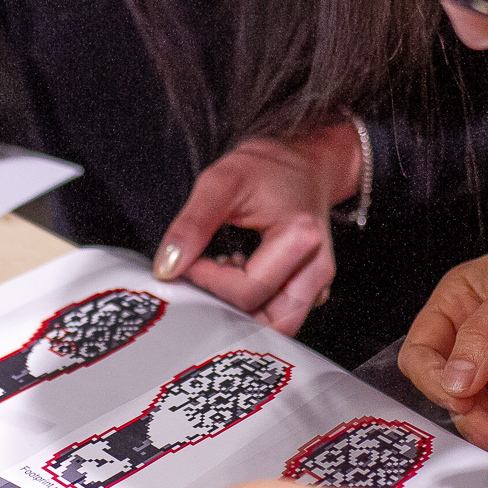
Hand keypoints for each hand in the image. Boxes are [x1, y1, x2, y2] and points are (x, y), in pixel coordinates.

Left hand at [153, 124, 360, 334]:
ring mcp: (320, 280)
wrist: (301, 161)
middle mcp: (318, 265)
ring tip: (226, 272)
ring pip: (279, 326)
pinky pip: (284, 316)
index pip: (248, 290)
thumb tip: (168, 268)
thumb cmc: (264, 169)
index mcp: (301, 237)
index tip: (190, 260)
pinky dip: (257, 307)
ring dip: (244, 311)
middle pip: (267, 318)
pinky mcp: (315, 286)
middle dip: (227, 306)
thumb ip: (191, 225)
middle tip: (206, 273)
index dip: (209, 281)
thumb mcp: (219, 182)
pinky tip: (243, 276)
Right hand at [400, 221, 487, 450]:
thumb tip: (454, 381)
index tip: (457, 393)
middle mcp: (480, 332)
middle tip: (484, 427)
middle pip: (451, 385)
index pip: (422, 350)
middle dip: (467, 408)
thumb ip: (483, 336)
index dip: (434, 377)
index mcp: (460, 300)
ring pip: (487, 402)